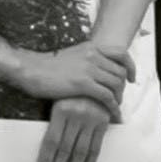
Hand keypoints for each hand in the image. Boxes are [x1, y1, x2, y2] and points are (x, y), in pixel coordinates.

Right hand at [9, 43, 132, 120]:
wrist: (29, 70)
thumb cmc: (45, 66)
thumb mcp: (71, 55)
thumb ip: (87, 59)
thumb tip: (100, 69)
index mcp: (90, 48)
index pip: (121, 54)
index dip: (130, 66)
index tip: (131, 77)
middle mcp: (92, 56)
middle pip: (120, 72)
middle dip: (122, 87)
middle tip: (117, 96)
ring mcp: (88, 69)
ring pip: (117, 85)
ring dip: (118, 98)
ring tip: (113, 106)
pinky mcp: (83, 84)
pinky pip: (108, 97)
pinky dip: (113, 107)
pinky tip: (112, 113)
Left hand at [35, 96, 113, 161]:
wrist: (93, 73)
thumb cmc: (67, 89)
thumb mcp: (57, 100)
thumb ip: (55, 123)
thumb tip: (46, 149)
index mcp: (61, 111)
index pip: (51, 142)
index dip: (46, 161)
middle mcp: (76, 117)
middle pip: (64, 151)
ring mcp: (91, 121)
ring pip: (80, 153)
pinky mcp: (102, 124)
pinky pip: (96, 149)